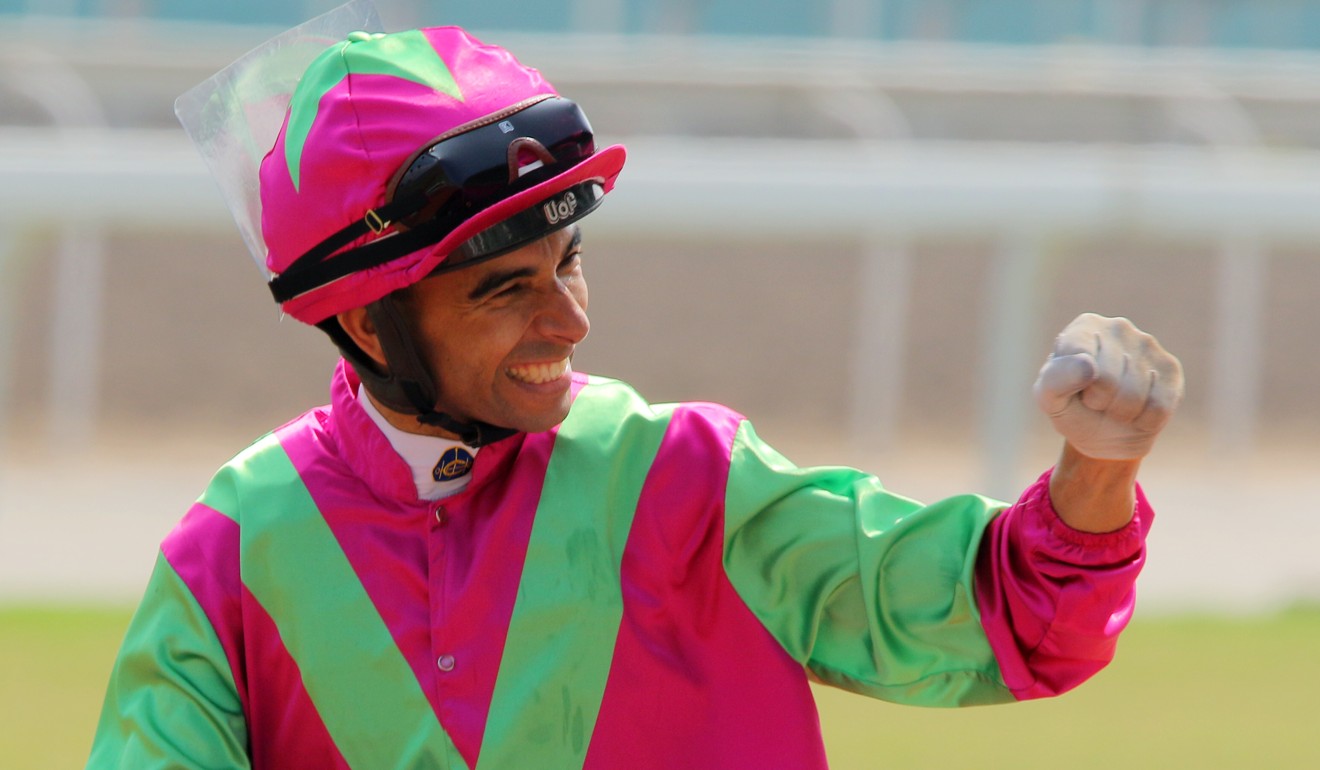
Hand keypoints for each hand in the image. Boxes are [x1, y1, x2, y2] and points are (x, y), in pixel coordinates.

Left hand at [1033, 313, 1183, 460]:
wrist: (1104, 432)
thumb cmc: (1071, 407)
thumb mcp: (1050, 398)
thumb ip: (1056, 379)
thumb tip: (1088, 365)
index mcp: (1084, 326)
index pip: (1080, 359)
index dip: (1074, 387)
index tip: (1073, 388)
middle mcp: (1119, 327)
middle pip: (1108, 380)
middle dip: (1099, 402)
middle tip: (1096, 400)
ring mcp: (1149, 345)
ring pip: (1134, 396)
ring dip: (1120, 413)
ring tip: (1114, 404)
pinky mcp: (1171, 369)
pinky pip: (1159, 407)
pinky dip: (1143, 421)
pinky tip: (1138, 410)